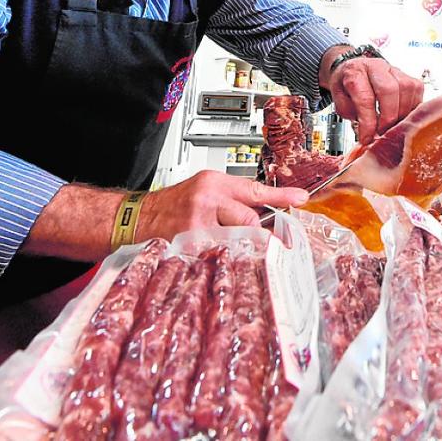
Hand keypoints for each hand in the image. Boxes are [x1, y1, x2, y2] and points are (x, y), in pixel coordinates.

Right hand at [137, 171, 307, 238]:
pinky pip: (219, 254)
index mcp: (214, 183)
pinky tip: (211, 254)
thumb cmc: (176, 206)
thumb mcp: (206, 191)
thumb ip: (235, 199)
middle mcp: (207, 200)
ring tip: (223, 245)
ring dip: (237, 246)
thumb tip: (269, 213)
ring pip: (236, 238)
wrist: (139, 218)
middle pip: (250, 219)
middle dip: (253, 232)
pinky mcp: (190, 244)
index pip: (255, 190)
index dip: (281, 196)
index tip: (301, 198)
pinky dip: (221, 257)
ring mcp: (198, 223)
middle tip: (250, 239)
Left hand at [327, 57, 423, 143]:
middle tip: (382, 133)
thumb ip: (351, 114)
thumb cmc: (347, 84)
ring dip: (402, 113)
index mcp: (355, 72)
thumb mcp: (338, 100)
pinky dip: (412, 107)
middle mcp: (376, 67)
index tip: (366, 138)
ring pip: (407, 88)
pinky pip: (417, 90)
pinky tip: (402, 116)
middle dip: (388, 117)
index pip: (365, 98)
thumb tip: (368, 131)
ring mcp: (394, 69)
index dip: (368, 123)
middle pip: (389, 90)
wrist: (355, 68)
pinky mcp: (408, 75)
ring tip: (392, 126)